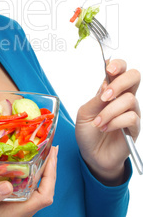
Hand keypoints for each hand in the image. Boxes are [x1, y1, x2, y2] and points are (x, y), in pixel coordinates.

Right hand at [0, 146, 57, 216]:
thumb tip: (9, 183)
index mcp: (13, 213)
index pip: (43, 196)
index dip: (51, 175)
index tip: (51, 154)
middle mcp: (17, 212)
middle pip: (43, 190)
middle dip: (49, 168)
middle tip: (50, 146)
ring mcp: (13, 209)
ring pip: (34, 189)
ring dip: (40, 171)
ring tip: (40, 151)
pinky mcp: (6, 205)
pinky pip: (24, 189)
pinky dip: (29, 174)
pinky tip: (23, 162)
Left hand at [75, 59, 140, 183]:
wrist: (92, 154)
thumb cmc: (88, 131)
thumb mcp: (85, 112)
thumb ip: (96, 98)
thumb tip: (107, 84)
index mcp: (109, 90)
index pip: (120, 69)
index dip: (117, 65)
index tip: (108, 69)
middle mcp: (122, 98)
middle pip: (134, 76)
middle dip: (119, 82)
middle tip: (105, 95)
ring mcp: (131, 111)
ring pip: (129, 99)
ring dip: (109, 111)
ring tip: (98, 122)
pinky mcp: (135, 127)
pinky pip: (131, 117)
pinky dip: (115, 122)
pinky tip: (105, 128)